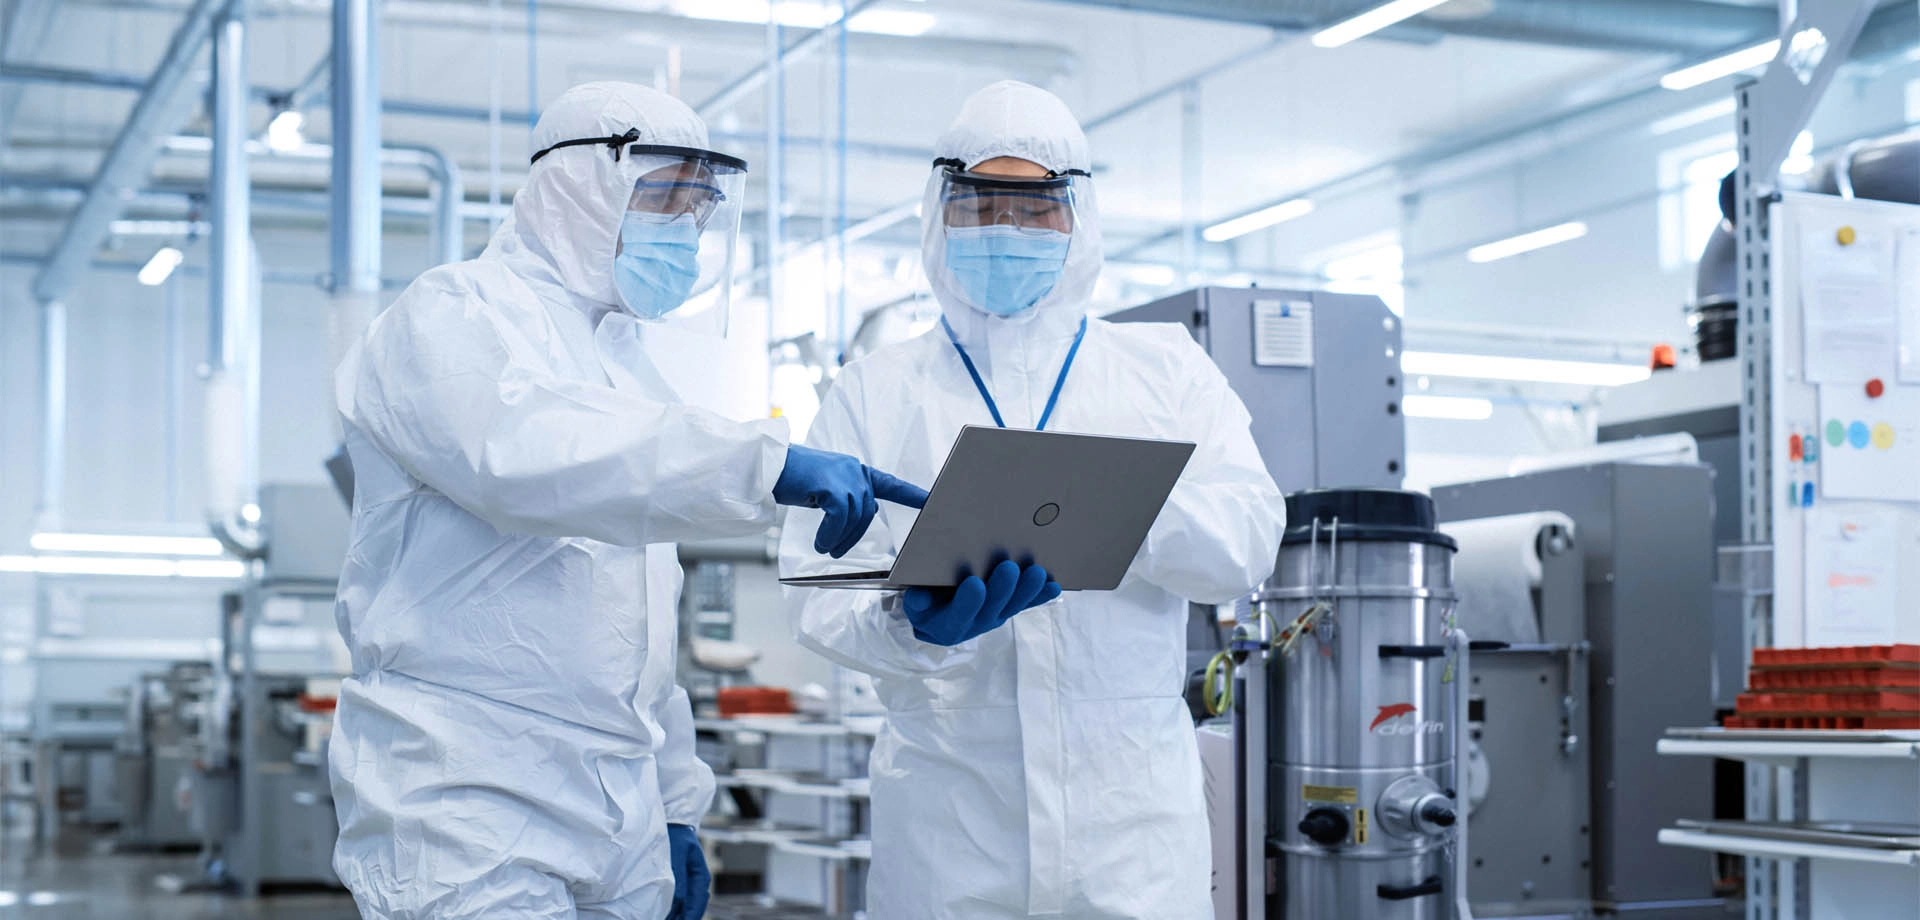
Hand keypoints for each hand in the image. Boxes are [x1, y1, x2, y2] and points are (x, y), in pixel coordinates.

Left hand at [666, 823, 709, 919]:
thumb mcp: (677, 853)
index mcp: (701, 876)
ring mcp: (688, 884)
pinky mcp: (679, 884)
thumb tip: (679, 899)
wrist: (672, 823)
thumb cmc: (675, 835)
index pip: (698, 902)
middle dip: (684, 918)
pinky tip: (665, 915)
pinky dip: (673, 910)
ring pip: (686, 906)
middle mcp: (697, 883)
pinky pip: (679, 902)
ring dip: (678, 915)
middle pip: (693, 908)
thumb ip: (678, 876)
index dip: (690, 916)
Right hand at [773, 445, 928, 556]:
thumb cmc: (791, 477)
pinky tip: (820, 543)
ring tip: (824, 547)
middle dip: (853, 535)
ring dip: (839, 538)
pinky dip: (830, 534)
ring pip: (855, 516)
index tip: (931, 500)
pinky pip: (839, 517)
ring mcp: (844, 475)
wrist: (767, 464)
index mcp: (854, 470)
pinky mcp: (831, 484)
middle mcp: (854, 470)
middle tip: (835, 551)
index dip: (910, 494)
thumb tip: (853, 519)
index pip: (889, 483)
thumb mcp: (823, 487)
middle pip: (867, 510)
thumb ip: (843, 498)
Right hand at [902, 559, 1060, 645]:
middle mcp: (976, 625)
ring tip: (1036, 573)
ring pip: (1013, 605)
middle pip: (991, 608)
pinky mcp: (1009, 609)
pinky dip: (1041, 596)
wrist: (938, 614)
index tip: (974, 583)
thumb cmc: (926, 603)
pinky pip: (1027, 604)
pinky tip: (1054, 585)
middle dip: (1002, 588)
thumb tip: (921, 597)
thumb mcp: (914, 605)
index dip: (967, 601)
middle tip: (1008, 567)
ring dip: (1026, 590)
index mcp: (947, 626)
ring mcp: (995, 617)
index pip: (958, 615)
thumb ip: (916, 602)